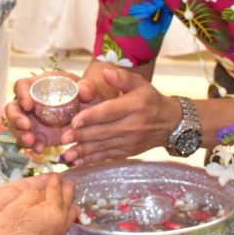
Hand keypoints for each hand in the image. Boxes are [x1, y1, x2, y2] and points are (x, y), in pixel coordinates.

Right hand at [0, 173, 76, 234]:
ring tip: (71, 198)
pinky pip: (66, 226)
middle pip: (68, 201)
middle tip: (69, 181)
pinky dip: (67, 217)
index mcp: (52, 208)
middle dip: (68, 189)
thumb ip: (31, 194)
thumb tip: (41, 189)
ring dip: (70, 203)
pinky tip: (64, 219)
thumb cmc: (7, 233)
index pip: (55, 189)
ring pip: (70, 215)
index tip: (56, 173)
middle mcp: (60, 221)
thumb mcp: (15, 207)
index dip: (54, 179)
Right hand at [5, 71, 101, 152]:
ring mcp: (33, 121)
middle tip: (26, 126)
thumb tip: (84, 91)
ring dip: (20, 135)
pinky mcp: (39, 136)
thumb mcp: (88, 88)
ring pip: (17, 127)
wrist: (90, 112)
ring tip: (31, 142)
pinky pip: (31, 142)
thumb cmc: (85, 94)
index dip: (21, 94)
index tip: (28, 105)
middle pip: (12, 108)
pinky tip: (40, 149)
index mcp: (38, 86)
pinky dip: (33, 146)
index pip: (21, 86)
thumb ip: (87, 87)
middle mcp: (31, 103)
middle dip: (15, 118)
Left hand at [61, 66, 180, 163]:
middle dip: (82, 136)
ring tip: (67, 155)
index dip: (91, 117)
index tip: (74, 121)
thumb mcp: (141, 84)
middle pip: (102, 132)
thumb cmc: (151, 100)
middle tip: (63, 139)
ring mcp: (129, 141)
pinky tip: (79, 162)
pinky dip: (92, 160)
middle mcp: (131, 125)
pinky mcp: (127, 152)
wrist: (170, 123)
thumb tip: (106, 72)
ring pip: (103, 147)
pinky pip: (108, 156)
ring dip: (84, 151)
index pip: (109, 112)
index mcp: (133, 106)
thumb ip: (122, 78)